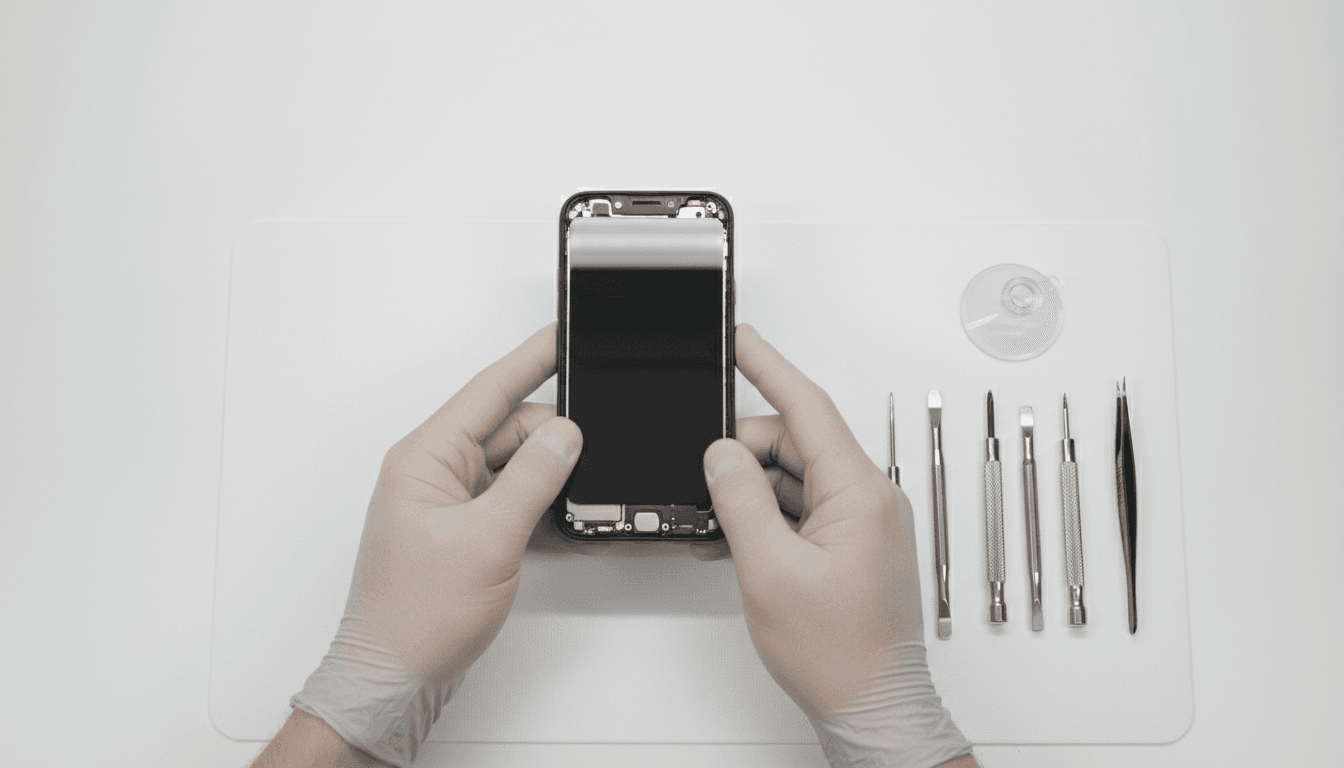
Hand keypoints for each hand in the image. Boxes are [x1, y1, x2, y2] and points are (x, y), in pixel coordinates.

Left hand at [289, 323, 581, 767]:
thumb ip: (533, 479)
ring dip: (546, 476)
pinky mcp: (460, 528)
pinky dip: (537, 505)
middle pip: (507, 427)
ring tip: (577, 495)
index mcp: (424, 459)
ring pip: (512, 464)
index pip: (488, 390)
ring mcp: (445, 501)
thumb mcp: (489, 540)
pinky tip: (562, 521)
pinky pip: (508, 497)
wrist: (393, 678)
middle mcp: (431, 472)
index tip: (564, 333)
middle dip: (552, 436)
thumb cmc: (416, 618)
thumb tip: (565, 433)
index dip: (532, 359)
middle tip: (595, 449)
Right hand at [703, 324, 975, 767]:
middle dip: (744, 450)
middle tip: (701, 473)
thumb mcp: (770, 571)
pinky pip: (804, 506)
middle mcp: (870, 499)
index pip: (808, 407)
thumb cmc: (839, 654)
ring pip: (796, 476)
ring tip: (717, 517)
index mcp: (861, 493)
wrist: (873, 707)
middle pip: (796, 442)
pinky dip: (768, 513)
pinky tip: (738, 534)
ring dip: (753, 488)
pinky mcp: (853, 544)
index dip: (768, 367)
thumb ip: (740, 502)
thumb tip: (721, 455)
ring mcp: (863, 522)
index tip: (740, 339)